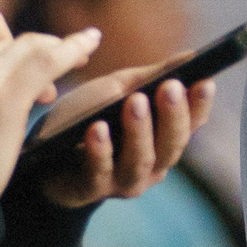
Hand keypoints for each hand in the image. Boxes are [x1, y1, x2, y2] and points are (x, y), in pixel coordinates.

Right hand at [0, 7, 100, 195]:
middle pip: (11, 38)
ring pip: (33, 46)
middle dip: (32, 57)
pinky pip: (49, 59)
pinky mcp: (4, 98)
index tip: (21, 61)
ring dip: (57, 53)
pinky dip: (74, 48)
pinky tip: (91, 41)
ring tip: (73, 69)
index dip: (11, 40)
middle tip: (44, 92)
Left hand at [35, 68, 213, 208]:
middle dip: (172, 115)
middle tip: (171, 87)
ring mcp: (122, 182)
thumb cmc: (86, 119)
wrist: (41, 159)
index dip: (200, 105)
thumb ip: (151, 77)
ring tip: (135, 102)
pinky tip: (98, 128)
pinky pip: (99, 171)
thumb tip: (192, 56)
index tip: (205, 81)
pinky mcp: (89, 189)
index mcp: (162, 140)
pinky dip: (100, 149)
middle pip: (171, 145)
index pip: (191, 124)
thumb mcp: (117, 91)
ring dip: (139, 130)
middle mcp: (151, 165)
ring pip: (140, 160)